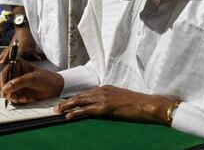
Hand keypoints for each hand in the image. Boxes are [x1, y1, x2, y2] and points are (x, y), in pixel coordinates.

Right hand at [0, 26, 39, 63]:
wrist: (22, 26)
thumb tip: (38, 58)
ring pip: (5, 52)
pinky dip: (2, 54)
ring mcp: (12, 44)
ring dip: (1, 57)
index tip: (13, 63)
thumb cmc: (28, 35)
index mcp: (22, 46)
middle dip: (5, 59)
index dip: (15, 59)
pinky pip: (5, 50)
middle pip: (9, 53)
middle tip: (1, 63)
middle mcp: (15, 45)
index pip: (18, 54)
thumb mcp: (33, 44)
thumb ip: (35, 52)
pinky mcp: (10, 44)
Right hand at [0, 59, 63, 103]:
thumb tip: (6, 88)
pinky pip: (11, 97)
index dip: (2, 83)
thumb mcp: (33, 79)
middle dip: (7, 92)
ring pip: (5, 92)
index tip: (5, 91)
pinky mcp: (18, 91)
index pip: (4, 73)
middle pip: (1, 83)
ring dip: (12, 97)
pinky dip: (16, 100)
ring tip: (22, 98)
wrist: (54, 88)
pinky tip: (25, 99)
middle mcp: (14, 73)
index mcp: (17, 65)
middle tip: (14, 97)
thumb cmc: (46, 79)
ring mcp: (15, 83)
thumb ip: (18, 82)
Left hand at [54, 85, 176, 125]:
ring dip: (68, 106)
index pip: (85, 93)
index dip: (74, 98)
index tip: (65, 102)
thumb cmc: (137, 103)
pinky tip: (69, 115)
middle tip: (56, 107)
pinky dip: (76, 112)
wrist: (147, 104)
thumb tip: (101, 105)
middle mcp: (102, 91)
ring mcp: (103, 98)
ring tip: (58, 111)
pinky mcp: (106, 107)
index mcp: (105, 88)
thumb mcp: (120, 98)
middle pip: (80, 96)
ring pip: (80, 101)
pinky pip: (87, 110)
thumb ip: (109, 99)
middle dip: (67, 101)